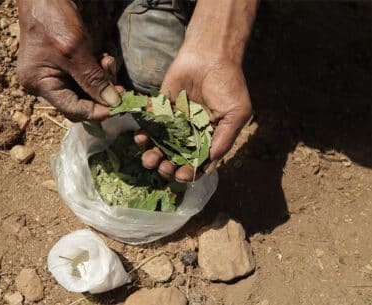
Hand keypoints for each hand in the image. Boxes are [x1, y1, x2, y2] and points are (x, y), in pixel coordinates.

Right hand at [16, 0, 119, 121]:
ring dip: (102, 82)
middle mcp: (44, 84)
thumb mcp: (75, 51)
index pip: (72, 110)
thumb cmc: (53, 18)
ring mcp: (52, 75)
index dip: (96, 112)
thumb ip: (93, 79)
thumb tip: (113, 103)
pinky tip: (104, 59)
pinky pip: (83, 78)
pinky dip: (97, 73)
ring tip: (108, 62)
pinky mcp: (63, 66)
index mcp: (39, 84)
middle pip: (79, 104)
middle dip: (101, 96)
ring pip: (84, 91)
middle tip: (119, 88)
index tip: (118, 107)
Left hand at [137, 0, 256, 182]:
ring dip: (153, 156)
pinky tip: (141, 138)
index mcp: (209, 138)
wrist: (210, 54)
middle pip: (176, 158)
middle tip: (163, 168)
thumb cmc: (228, 84)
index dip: (189, 172)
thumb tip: (210, 162)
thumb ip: (224, 138)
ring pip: (161, 146)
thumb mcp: (236, 113)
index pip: (198, 162)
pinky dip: (144, 134)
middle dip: (168, 167)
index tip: (181, 176)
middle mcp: (190, 133)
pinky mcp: (161, 109)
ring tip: (149, 159)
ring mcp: (175, 122)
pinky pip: (150, 126)